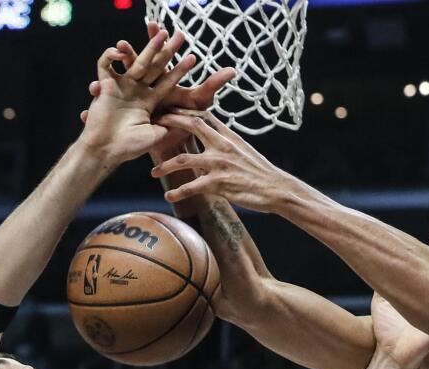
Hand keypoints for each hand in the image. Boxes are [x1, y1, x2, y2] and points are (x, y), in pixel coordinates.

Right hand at [78, 25, 220, 165]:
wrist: (105, 151)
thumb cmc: (129, 147)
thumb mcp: (157, 135)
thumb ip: (171, 124)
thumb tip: (188, 117)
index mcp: (149, 101)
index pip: (167, 82)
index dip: (179, 70)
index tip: (193, 58)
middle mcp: (136, 91)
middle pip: (154, 67)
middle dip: (167, 51)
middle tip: (180, 36)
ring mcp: (121, 87)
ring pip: (135, 61)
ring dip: (148, 47)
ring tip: (160, 34)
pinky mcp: (104, 86)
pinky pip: (105, 65)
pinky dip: (109, 55)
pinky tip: (119, 52)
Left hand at [150, 110, 291, 212]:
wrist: (275, 188)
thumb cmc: (258, 172)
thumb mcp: (243, 149)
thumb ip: (226, 140)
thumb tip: (213, 134)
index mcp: (228, 135)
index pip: (203, 116)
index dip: (184, 112)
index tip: (168, 111)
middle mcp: (223, 145)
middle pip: (192, 125)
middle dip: (170, 123)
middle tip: (153, 127)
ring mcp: (220, 164)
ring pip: (185, 159)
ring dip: (166, 165)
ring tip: (153, 172)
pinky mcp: (219, 184)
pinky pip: (192, 187)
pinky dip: (178, 192)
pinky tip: (168, 197)